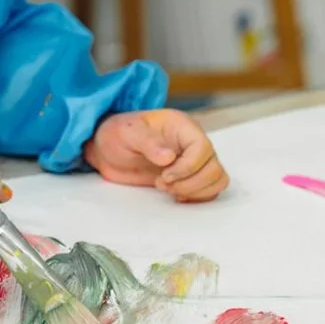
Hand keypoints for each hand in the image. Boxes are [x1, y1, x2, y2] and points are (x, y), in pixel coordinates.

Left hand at [83, 109, 228, 202]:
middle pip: (214, 167)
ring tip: (167, 189)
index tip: (164, 176)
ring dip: (195, 191)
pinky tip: (175, 195)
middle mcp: (192, 142)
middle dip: (190, 182)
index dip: (188, 167)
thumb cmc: (116, 134)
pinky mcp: (189, 176)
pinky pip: (209, 189)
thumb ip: (148, 141)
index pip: (203, 148)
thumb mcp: (126, 132)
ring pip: (217, 179)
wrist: (108, 149)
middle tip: (161, 184)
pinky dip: (197, 197)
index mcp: (182, 126)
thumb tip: (170, 156)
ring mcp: (193, 160)